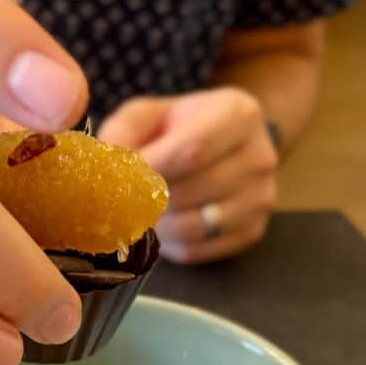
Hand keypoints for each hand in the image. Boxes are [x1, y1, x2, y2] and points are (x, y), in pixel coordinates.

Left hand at [99, 88, 278, 264]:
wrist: (224, 149)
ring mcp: (260, 198)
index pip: (192, 150)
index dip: (148, 170)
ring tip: (142, 212)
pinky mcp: (251, 232)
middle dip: (147, 200)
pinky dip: (170, 244)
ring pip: (192, 227)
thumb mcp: (148, 116)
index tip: (118, 180)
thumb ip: (123, 132)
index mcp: (239, 114)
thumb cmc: (178, 129)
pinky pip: (197, 250)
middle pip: (189, 192)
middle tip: (124, 199)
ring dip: (156, 226)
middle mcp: (259, 157)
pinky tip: (163, 226)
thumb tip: (104, 165)